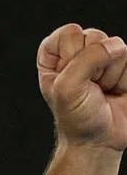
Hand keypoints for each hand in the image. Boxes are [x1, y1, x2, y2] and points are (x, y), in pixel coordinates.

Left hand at [38, 24, 126, 150]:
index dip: (71, 55)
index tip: (68, 78)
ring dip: (110, 73)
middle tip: (89, 88)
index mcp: (54, 58)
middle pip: (94, 36)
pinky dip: (124, 77)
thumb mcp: (68, 89)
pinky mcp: (122, 65)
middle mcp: (77, 54)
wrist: (101, 141)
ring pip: (115, 45)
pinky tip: (116, 90)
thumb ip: (86, 60)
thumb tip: (116, 45)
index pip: (68, 33)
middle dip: (94, 65)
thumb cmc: (77, 118)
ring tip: (102, 90)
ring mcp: (101, 58)